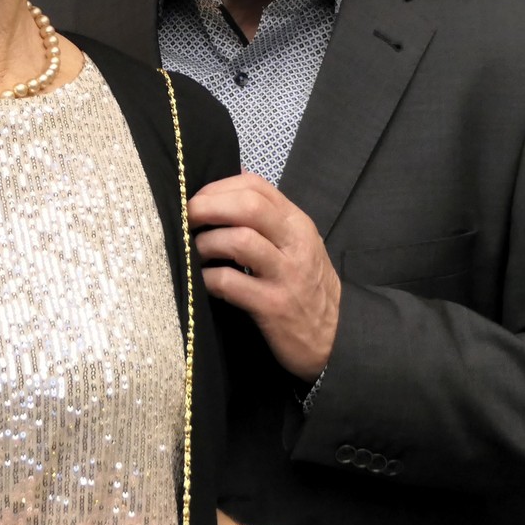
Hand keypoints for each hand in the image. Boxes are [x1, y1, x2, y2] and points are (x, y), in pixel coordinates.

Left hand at [189, 173, 339, 381]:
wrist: (337, 339)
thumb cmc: (307, 286)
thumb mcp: (296, 244)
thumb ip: (267, 220)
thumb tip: (221, 193)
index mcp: (296, 222)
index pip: (255, 186)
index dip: (218, 188)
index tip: (197, 201)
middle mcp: (294, 243)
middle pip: (248, 206)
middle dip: (207, 207)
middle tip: (186, 219)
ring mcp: (286, 274)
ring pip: (239, 240)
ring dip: (206, 243)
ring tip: (195, 252)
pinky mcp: (273, 306)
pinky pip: (230, 282)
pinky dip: (207, 278)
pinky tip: (203, 281)